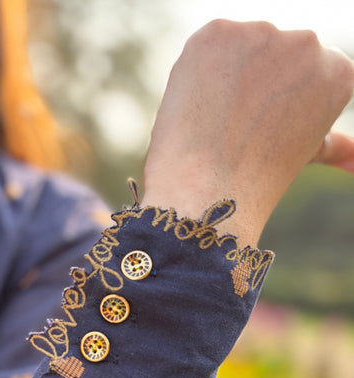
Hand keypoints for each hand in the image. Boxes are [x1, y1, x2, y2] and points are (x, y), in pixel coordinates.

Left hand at [143, 20, 353, 245]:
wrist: (209, 185)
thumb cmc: (257, 176)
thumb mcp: (304, 152)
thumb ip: (330, 142)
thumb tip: (353, 159)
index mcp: (338, 70)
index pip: (306, 69)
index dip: (280, 100)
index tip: (266, 126)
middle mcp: (308, 43)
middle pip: (273, 52)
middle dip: (256, 81)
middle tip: (239, 125)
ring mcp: (263, 32)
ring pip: (240, 46)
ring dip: (228, 73)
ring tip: (219, 116)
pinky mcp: (219, 31)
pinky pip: (208, 45)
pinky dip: (199, 69)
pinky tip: (200, 101)